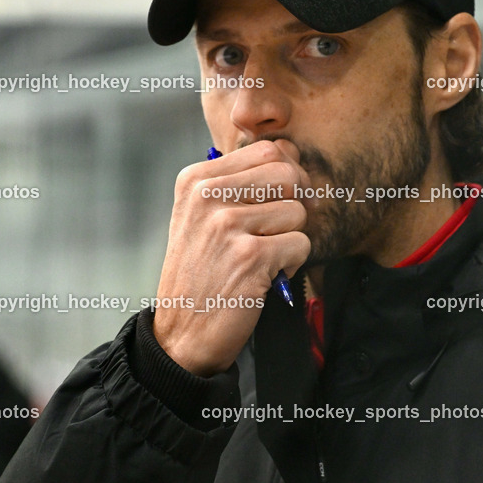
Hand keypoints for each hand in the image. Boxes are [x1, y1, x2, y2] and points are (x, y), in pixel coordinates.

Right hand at [153, 139, 310, 375]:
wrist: (182, 333)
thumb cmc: (201, 272)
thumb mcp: (201, 216)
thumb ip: (239, 182)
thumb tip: (292, 155)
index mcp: (195, 180)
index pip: (267, 149)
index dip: (287, 174)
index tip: (277, 201)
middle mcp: (207, 196)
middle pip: (288, 173)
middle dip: (295, 203)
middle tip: (278, 230)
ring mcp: (227, 225)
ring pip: (297, 211)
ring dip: (291, 238)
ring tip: (264, 256)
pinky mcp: (249, 256)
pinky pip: (301, 243)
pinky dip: (292, 264)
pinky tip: (266, 275)